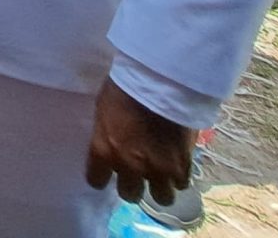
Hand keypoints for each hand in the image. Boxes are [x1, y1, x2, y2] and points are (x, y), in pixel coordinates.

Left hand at [84, 81, 195, 205]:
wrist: (161, 79)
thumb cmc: (126, 85)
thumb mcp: (104, 109)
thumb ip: (106, 133)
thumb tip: (111, 142)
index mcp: (104, 149)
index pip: (96, 181)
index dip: (102, 177)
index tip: (107, 172)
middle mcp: (129, 165)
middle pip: (129, 194)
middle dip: (134, 185)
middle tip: (139, 171)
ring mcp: (157, 168)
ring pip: (161, 197)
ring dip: (161, 186)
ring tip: (162, 173)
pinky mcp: (181, 165)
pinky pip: (181, 184)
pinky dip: (180, 176)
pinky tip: (178, 163)